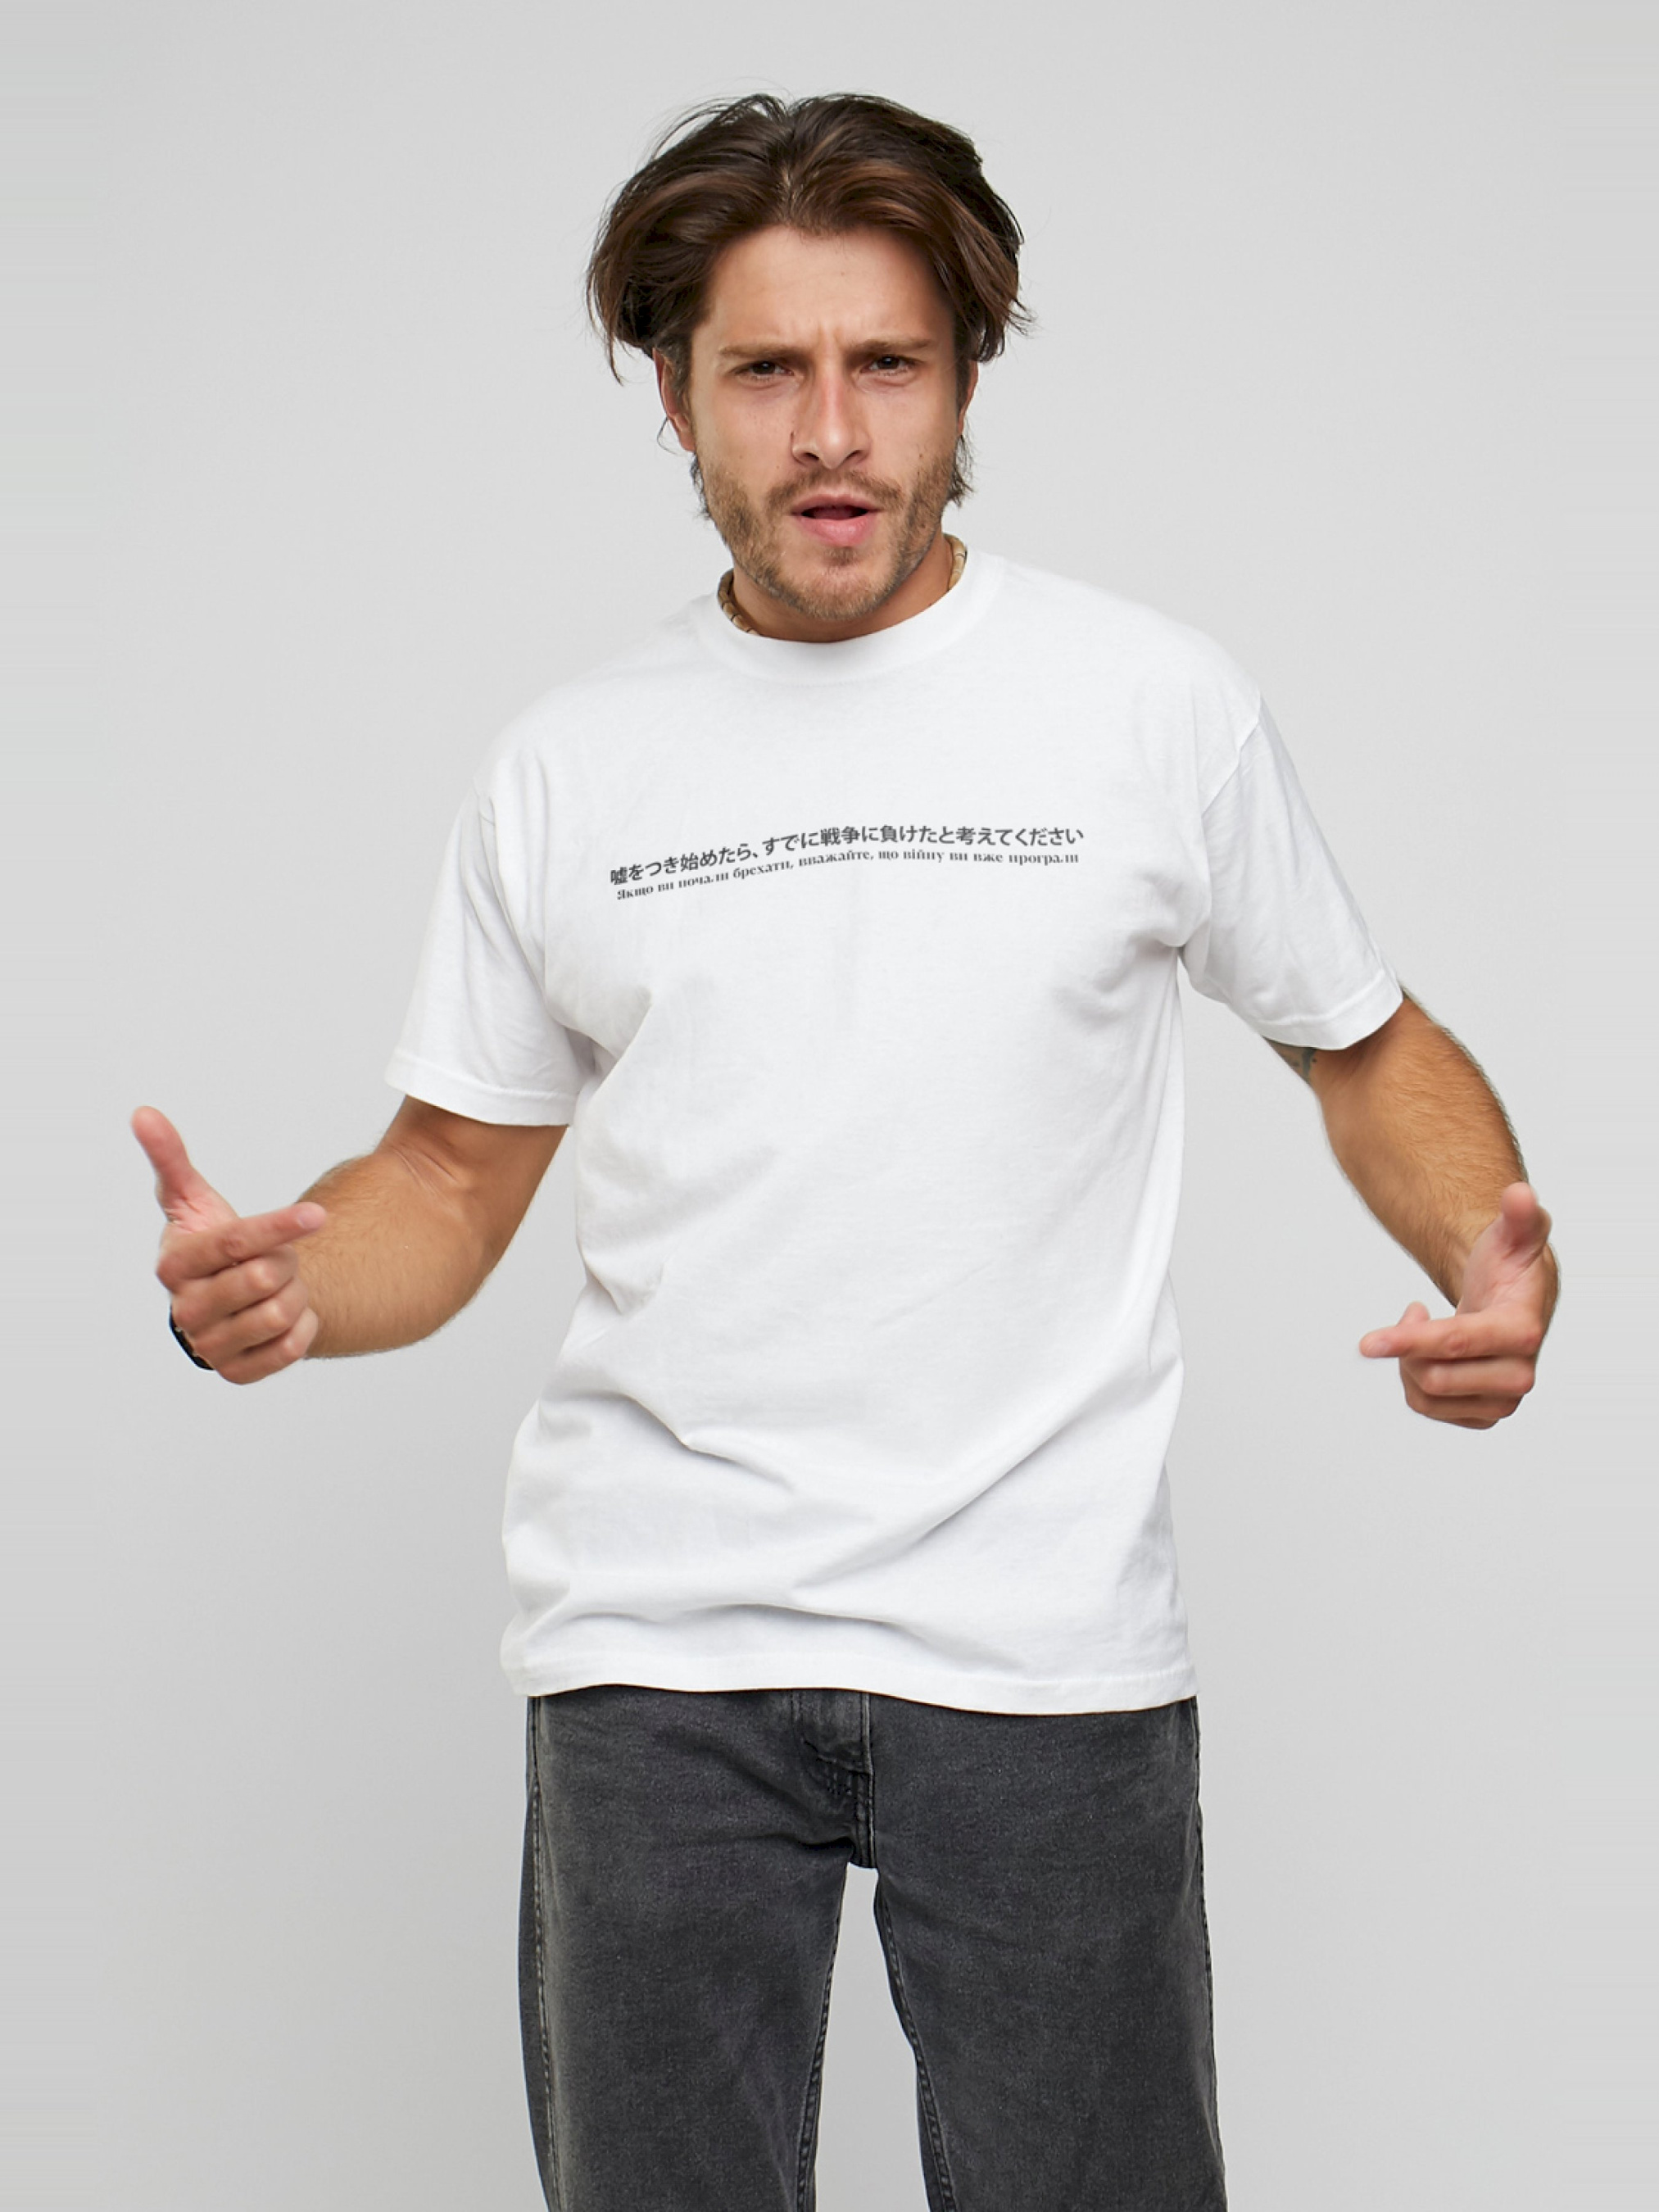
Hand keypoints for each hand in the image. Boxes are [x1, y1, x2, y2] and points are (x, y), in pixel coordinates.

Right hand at [133, 1106, 326, 1383]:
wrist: (231, 1298)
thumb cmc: (213, 1244)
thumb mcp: (191, 1200)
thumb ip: (170, 1159)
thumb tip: (143, 1114)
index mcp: (174, 1265)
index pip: (236, 1242)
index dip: (279, 1227)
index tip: (317, 1214)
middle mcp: (185, 1310)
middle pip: (264, 1278)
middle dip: (285, 1260)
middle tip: (278, 1258)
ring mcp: (208, 1346)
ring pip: (280, 1313)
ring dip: (295, 1292)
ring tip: (280, 1285)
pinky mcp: (235, 1373)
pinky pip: (291, 1347)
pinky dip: (302, 1326)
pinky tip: (287, 1314)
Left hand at [1358, 1182, 1555, 1428]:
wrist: (1514, 1301)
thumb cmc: (1509, 1265)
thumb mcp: (1514, 1235)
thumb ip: (1518, 1214)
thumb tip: (1519, 1193)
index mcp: (1523, 1332)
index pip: (1455, 1343)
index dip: (1409, 1340)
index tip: (1366, 1343)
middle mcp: (1519, 1376)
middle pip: (1431, 1375)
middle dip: (1407, 1343)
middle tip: (1415, 1310)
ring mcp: (1503, 1402)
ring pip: (1424, 1395)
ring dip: (1409, 1360)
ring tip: (1423, 1327)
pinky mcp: (1484, 1416)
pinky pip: (1426, 1407)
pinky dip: (1414, 1377)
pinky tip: (1429, 1354)